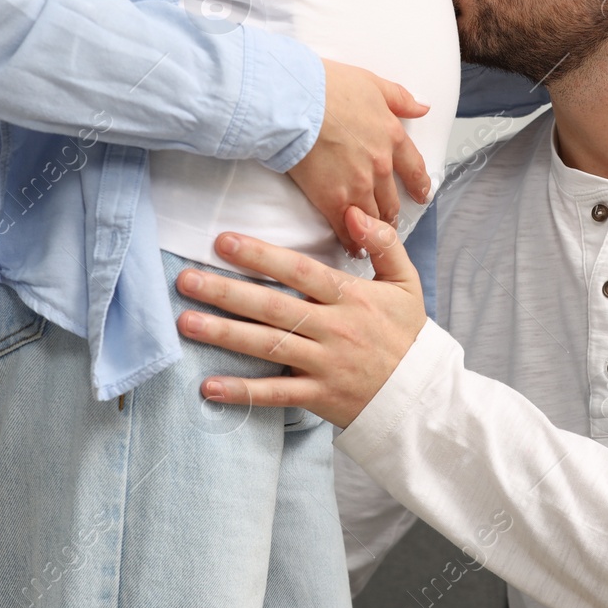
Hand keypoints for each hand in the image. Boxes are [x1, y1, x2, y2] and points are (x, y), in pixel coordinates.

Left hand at [174, 206, 426, 428]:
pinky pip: (276, 395)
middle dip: (227, 292)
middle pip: (274, 307)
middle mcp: (334, 329)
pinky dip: (243, 392)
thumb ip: (384, 243)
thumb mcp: (406, 283)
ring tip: (186, 322)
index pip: (300, 272)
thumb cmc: (408, 335)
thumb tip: (355, 211)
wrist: (422, 396)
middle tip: (185, 279)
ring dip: (225, 335)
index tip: (224, 242)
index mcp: (352, 298)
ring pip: (268, 347)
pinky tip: (209, 387)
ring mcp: (325, 365)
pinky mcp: (319, 396)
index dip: (262, 256)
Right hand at [288, 59, 433, 254]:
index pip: (413, 168)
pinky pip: (348, 228)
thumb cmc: (327, 87)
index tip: (421, 194)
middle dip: (392, 212)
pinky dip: (351, 241)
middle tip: (389, 222)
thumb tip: (422, 108)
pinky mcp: (333, 200)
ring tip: (370, 238)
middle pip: (392, 198)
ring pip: (373, 217)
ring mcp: (358, 185)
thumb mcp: (372, 83)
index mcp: (392, 136)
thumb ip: (400, 99)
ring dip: (373, 229)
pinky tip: (351, 247)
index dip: (418, 184)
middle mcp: (380, 165)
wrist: (295, 101)